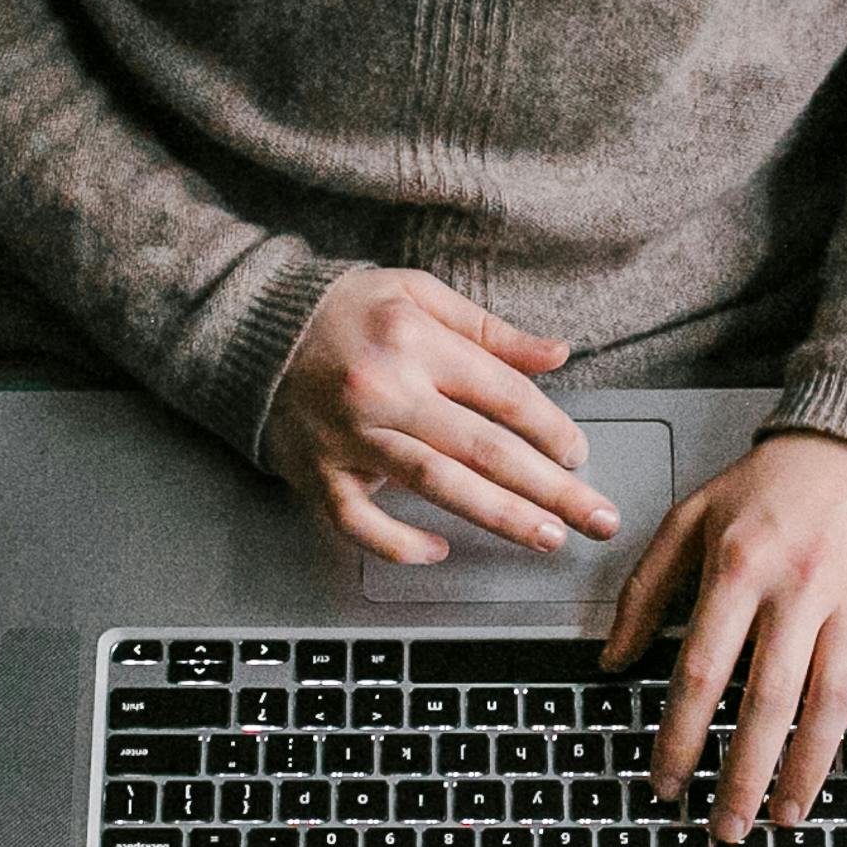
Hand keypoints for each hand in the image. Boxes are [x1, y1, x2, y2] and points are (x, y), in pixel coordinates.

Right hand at [265, 268, 625, 564]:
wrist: (250, 328)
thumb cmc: (343, 311)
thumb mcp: (419, 295)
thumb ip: (490, 331)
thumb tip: (557, 354)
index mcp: (416, 341)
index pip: (503, 395)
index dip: (551, 429)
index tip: (579, 455)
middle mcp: (387, 391)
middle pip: (484, 449)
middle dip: (550, 488)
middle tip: (596, 518)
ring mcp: (350, 437)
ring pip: (437, 486)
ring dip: (499, 516)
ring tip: (547, 537)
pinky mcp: (317, 472)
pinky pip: (360, 521)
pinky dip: (399, 543)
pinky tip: (439, 551)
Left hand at [604, 432, 846, 836]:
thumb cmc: (771, 485)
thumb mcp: (689, 519)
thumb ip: (645, 589)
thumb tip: (612, 659)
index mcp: (739, 569)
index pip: (703, 672)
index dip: (680, 735)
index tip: (666, 781)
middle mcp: (798, 592)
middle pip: (767, 703)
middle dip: (742, 775)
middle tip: (723, 827)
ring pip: (832, 706)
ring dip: (809, 772)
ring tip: (785, 817)